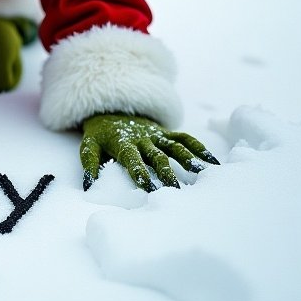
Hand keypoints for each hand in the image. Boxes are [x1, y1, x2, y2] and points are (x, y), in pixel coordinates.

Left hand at [80, 113, 219, 192]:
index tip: (150, 188)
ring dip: (189, 159)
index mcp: (123, 144)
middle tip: (177, 191)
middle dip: (167, 173)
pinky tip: (212, 162)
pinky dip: (198, 148)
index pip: (133, 160)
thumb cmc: (99, 134)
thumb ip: (89, 165)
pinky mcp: (166, 133)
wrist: (110, 109)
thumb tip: (88, 187)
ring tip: (202, 174)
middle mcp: (143, 139)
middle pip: (157, 156)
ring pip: (175, 147)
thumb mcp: (89, 146)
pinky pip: (184, 138)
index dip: (141, 173)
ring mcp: (157, 135)